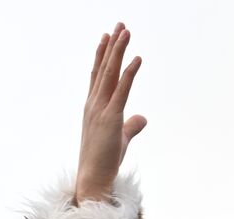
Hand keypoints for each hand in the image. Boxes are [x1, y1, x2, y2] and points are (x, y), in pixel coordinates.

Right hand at [74, 23, 146, 203]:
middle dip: (112, 46)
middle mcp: (93, 105)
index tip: (106, 37)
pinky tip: (137, 58)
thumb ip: (130, 126)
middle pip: (103, 69)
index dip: (102, 55)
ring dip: (118, 51)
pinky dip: (129, 73)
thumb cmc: (103, 162)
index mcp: (92, 108)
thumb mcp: (119, 139)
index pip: (97, 76)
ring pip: (110, 74)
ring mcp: (101, 110)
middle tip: (119, 25)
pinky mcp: (111, 119)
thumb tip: (142, 118)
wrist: (92, 179)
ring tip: (125, 31)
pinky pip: (122, 91)